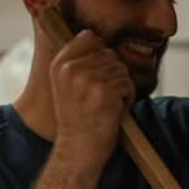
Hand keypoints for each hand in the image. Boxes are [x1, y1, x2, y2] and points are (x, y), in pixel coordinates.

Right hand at [50, 29, 133, 166]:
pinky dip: (127, 99)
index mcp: (60, 64)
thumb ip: (77, 61)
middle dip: (112, 75)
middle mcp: (71, 68)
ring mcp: (88, 79)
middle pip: (109, 53)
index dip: (100, 55)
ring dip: (120, 88)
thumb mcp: (66, 85)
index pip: (89, 37)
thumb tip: (97, 38)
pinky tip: (112, 112)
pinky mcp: (105, 91)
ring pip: (121, 69)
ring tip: (105, 106)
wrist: (78, 151)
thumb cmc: (78, 120)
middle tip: (99, 98)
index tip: (95, 77)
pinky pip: (128, 83)